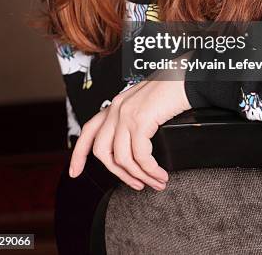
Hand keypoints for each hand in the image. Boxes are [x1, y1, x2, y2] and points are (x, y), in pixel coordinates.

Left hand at [68, 66, 191, 190]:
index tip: (74, 172)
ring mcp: (126, 114)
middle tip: (135, 184)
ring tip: (155, 182)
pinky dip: (150, 170)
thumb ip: (134, 119)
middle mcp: (117, 108)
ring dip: (139, 176)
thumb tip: (134, 148)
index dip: (78, 154)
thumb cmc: (172, 88)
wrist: (187, 75)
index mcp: (115, 105)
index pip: (88, 131)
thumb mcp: (145, 103)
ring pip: (122, 158)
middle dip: (118, 174)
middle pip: (102, 151)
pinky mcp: (140, 120)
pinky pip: (140, 156)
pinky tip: (160, 174)